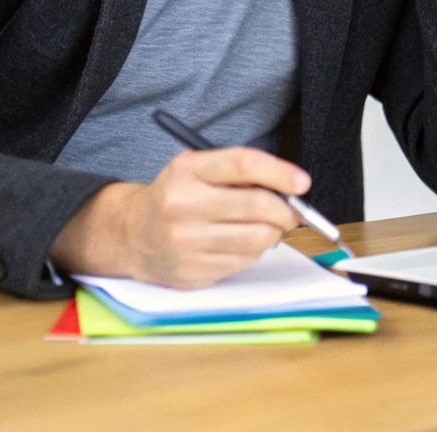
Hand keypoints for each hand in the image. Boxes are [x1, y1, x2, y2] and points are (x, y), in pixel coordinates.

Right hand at [51, 148, 311, 288]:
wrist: (133, 235)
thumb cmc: (177, 196)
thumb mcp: (197, 169)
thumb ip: (238, 173)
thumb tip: (291, 187)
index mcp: (186, 171)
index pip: (244, 165)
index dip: (280, 173)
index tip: (302, 182)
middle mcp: (183, 205)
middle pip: (259, 206)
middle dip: (287, 211)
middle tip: (292, 211)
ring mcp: (186, 242)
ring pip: (258, 239)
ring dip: (274, 233)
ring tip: (266, 227)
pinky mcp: (193, 271)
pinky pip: (245, 261)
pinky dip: (254, 252)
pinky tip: (241, 243)